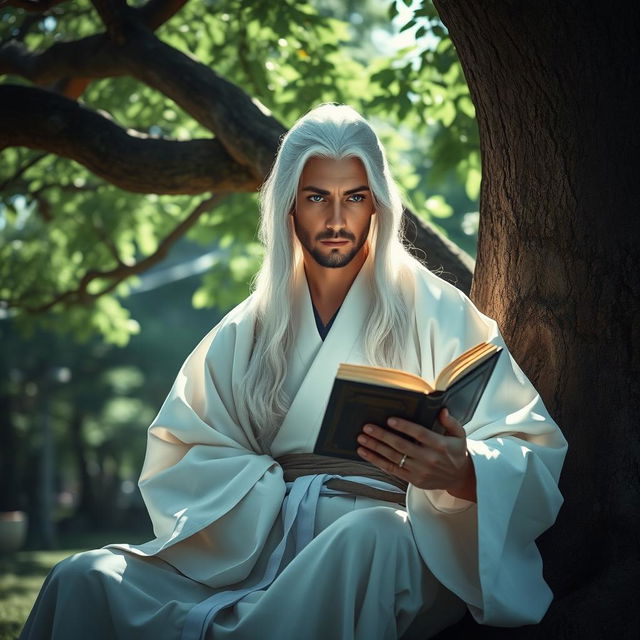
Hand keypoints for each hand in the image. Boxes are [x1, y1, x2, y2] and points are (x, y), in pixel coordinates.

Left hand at [356, 408, 476, 501]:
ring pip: (393, 458)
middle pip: (402, 446)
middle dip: (382, 436)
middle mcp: (429, 459)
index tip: (390, 420)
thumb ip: (451, 422)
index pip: (420, 434)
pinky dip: (377, 461)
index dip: (404, 427)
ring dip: (376, 448)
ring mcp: (420, 471)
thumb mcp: (459, 435)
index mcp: (440, 445)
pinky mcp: (413, 479)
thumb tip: (442, 410)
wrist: (459, 478)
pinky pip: (392, 469)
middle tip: (367, 428)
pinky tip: (366, 453)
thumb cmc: (456, 452)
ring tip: (362, 439)